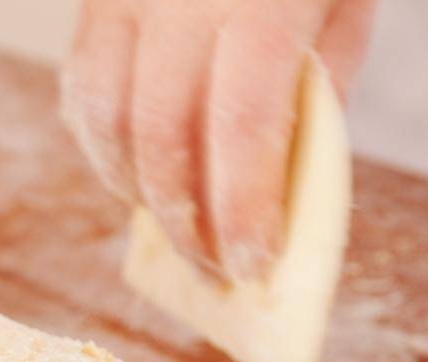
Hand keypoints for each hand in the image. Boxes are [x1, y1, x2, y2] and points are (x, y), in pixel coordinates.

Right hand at [59, 0, 374, 281]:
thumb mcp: (344, 2)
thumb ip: (314, 87)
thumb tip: (274, 189)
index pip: (241, 125)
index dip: (242, 208)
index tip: (253, 264)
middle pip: (161, 132)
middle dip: (185, 219)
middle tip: (214, 269)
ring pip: (105, 115)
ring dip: (137, 189)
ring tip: (176, 226)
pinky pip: (83, 83)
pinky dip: (104, 144)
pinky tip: (136, 172)